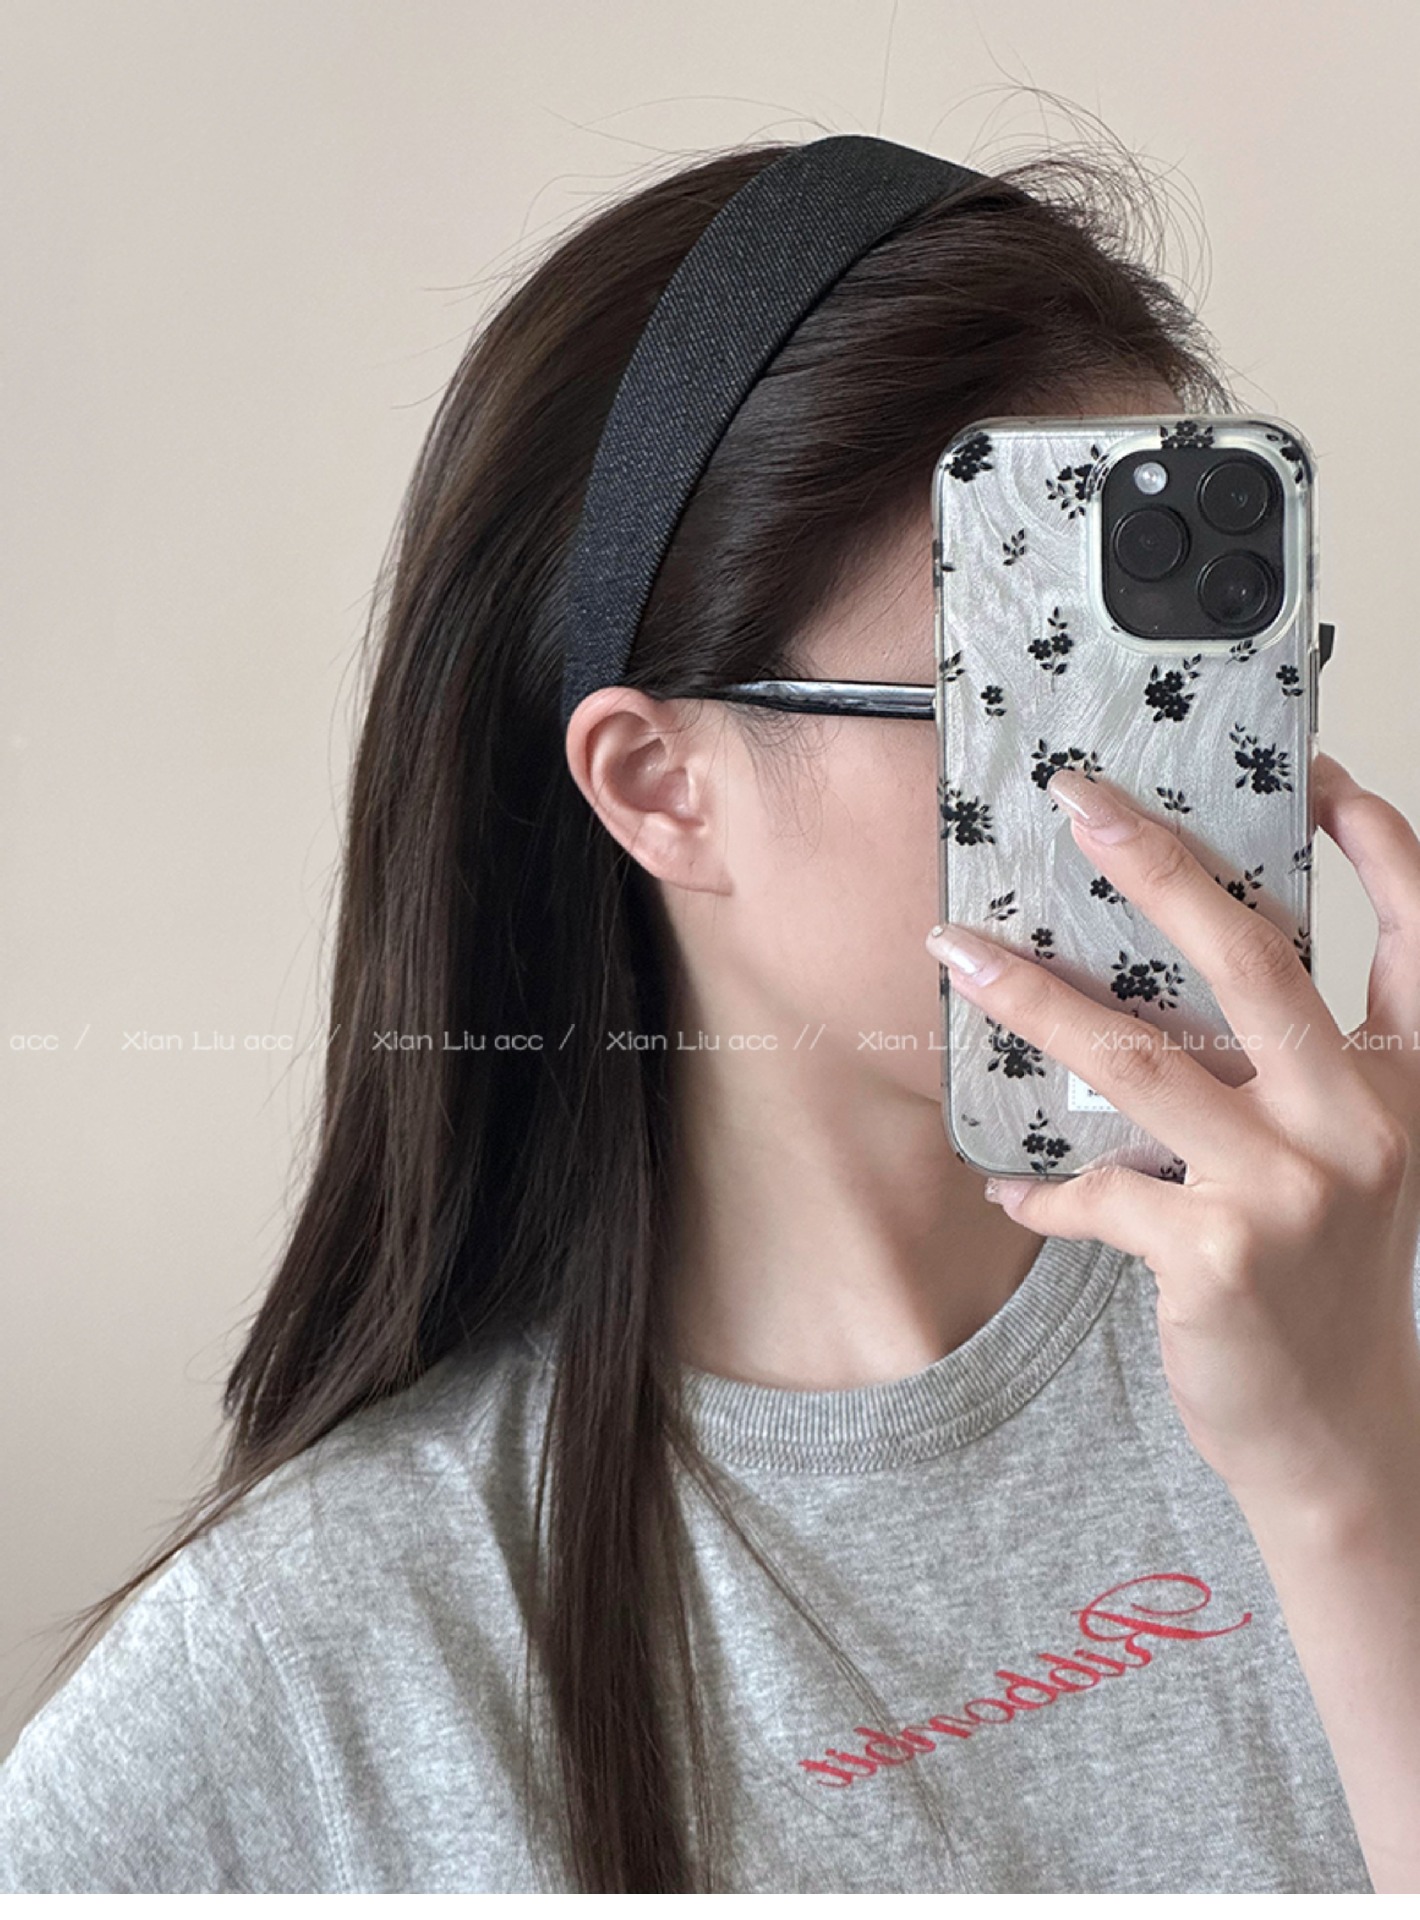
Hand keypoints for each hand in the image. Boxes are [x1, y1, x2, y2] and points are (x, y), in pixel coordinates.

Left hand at [924, 750, 1419, 1517]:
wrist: (1338, 1434)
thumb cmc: (1326, 1282)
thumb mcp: (1345, 1164)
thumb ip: (1286, 1078)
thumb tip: (1157, 988)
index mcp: (1407, 1088)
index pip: (1416, 939)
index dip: (1378, 848)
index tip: (1316, 774)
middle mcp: (1361, 1125)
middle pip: (1254, 960)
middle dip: (1157, 864)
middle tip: (1076, 797)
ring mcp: (1290, 1189)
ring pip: (1140, 1060)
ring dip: (1034, 999)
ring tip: (957, 951)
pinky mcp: (1216, 1254)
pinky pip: (1095, 1191)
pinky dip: (1043, 1186)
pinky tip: (1008, 1184)